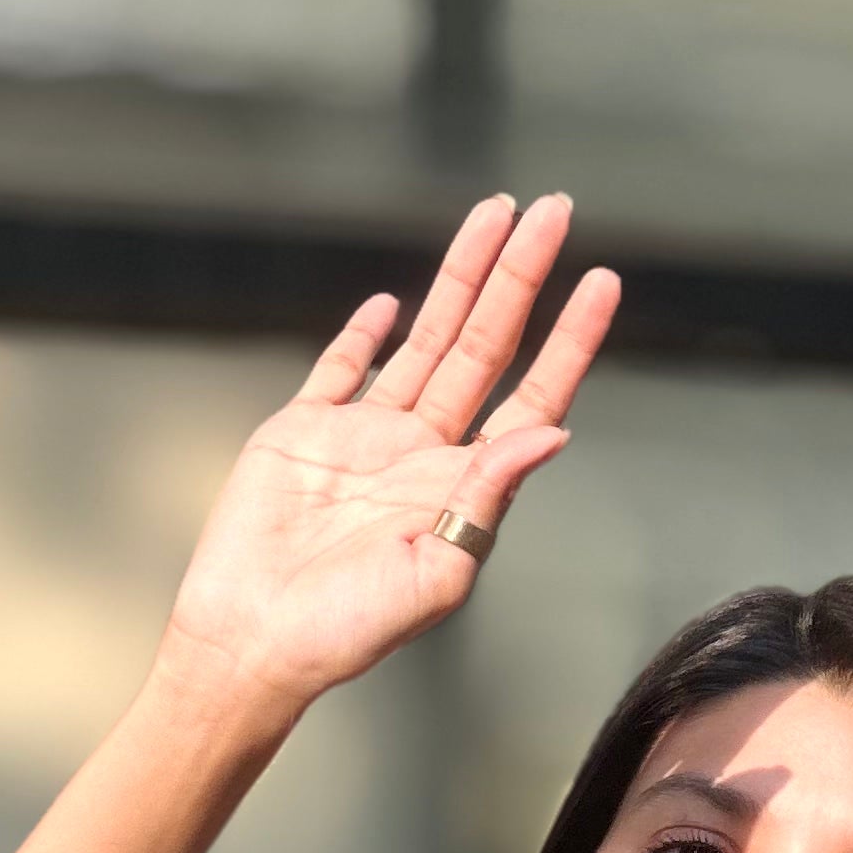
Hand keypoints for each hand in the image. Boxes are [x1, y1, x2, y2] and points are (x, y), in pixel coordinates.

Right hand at [154, 192, 618, 723]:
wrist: (252, 641)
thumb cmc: (344, 633)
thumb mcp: (436, 575)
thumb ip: (489, 498)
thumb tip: (553, 435)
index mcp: (463, 489)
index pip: (532, 397)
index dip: (569, 340)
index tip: (600, 283)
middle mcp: (423, 455)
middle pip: (486, 347)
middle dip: (521, 276)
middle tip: (554, 212)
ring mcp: (365, 438)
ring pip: (426, 336)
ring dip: (462, 278)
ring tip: (493, 217)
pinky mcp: (305, 431)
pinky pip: (341, 369)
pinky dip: (364, 333)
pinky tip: (389, 303)